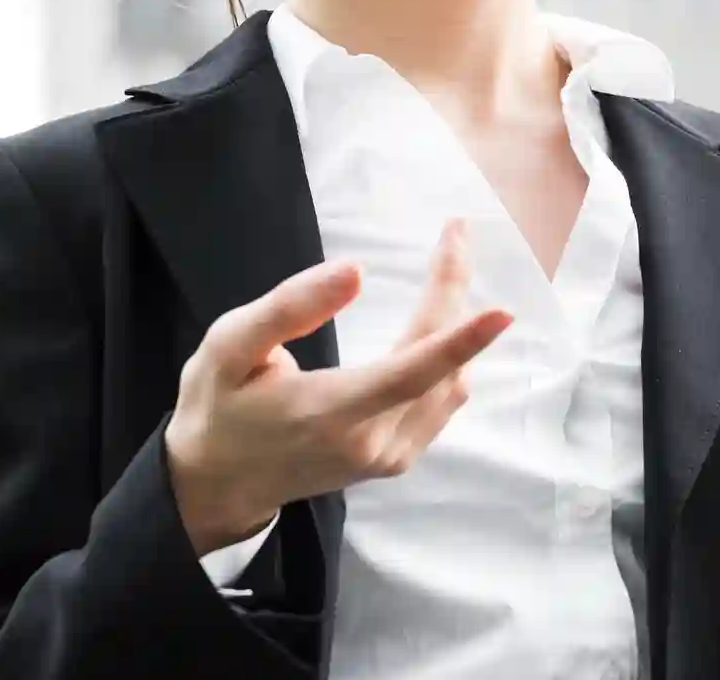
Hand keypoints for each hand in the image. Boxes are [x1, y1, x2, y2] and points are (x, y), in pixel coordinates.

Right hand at [165, 218, 512, 555]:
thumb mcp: (229, 347)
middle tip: (455, 233)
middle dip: (453, 294)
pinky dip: (451, 356)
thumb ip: (289, 308)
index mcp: (329, 414)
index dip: (460, 340)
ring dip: (457, 324)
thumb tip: (354, 272)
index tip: (503, 310)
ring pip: (449, 386)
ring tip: (449, 262)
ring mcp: (388, 457)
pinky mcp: (395, 459)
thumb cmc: (217, 407)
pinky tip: (443, 318)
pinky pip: (441, 402)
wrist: (216, 485)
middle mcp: (371, 443)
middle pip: (439, 367)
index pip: (411, 373)